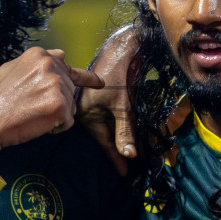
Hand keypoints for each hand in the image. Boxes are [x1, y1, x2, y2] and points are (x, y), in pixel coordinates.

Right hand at [0, 47, 102, 161]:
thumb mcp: (12, 69)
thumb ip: (36, 63)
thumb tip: (59, 54)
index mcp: (39, 55)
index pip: (66, 65)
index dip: (82, 77)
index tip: (99, 83)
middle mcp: (50, 66)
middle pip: (69, 89)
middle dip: (57, 101)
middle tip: (34, 107)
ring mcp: (57, 85)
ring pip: (71, 106)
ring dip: (57, 114)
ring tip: (33, 114)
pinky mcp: (60, 105)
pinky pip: (68, 121)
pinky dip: (56, 127)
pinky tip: (38, 123)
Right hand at [77, 26, 139, 174]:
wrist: (122, 45)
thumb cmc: (119, 74)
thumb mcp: (123, 106)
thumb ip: (125, 132)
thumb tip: (129, 156)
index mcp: (85, 114)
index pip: (103, 143)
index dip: (115, 158)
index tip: (124, 174)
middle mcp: (86, 111)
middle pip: (105, 136)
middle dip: (119, 150)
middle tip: (131, 168)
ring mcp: (94, 105)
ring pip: (110, 128)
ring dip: (122, 139)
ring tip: (135, 154)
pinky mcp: (103, 99)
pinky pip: (112, 118)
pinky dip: (122, 127)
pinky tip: (130, 135)